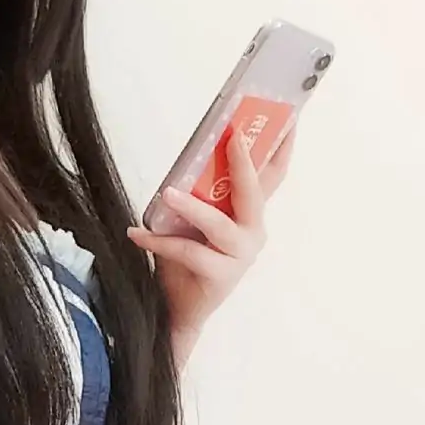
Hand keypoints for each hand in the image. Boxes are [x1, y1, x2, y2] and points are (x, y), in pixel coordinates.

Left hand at [127, 117, 297, 362]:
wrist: (178, 309)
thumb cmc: (186, 259)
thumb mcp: (194, 217)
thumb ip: (201, 191)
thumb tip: (191, 155)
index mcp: (250, 214)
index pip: (272, 175)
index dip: (282, 146)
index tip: (288, 115)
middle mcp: (253, 232)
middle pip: (253, 192)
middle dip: (243, 161)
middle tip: (232, 135)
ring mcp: (241, 255)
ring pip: (219, 224)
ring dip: (192, 207)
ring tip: (168, 194)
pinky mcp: (222, 276)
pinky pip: (189, 251)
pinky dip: (159, 241)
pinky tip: (136, 234)